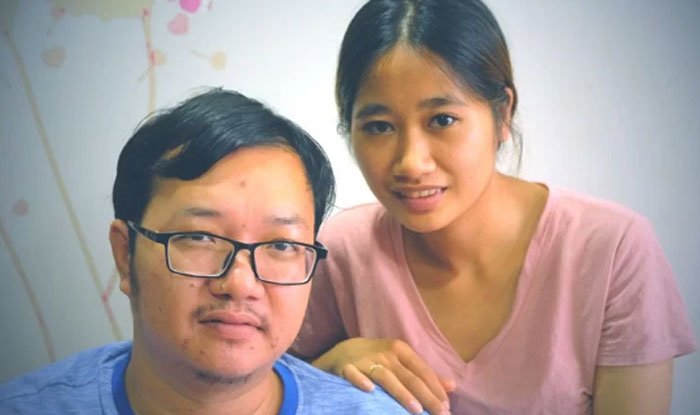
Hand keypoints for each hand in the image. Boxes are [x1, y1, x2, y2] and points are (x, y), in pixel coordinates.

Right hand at [312, 337, 455, 414]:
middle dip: (426, 397)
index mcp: (400, 350)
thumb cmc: (377, 359)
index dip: (436, 389)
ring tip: (416, 410)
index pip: (422, 370)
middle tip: (440, 414)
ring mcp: (365, 359)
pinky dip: (361, 381)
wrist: (342, 351)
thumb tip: (452, 386)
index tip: (447, 407)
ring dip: (401, 393)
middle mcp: (384, 353)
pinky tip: (370, 391)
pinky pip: (354, 374)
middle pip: (409, 377)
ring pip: (386, 377)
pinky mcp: (346, 367)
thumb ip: (424, 374)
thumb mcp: (401, 362)